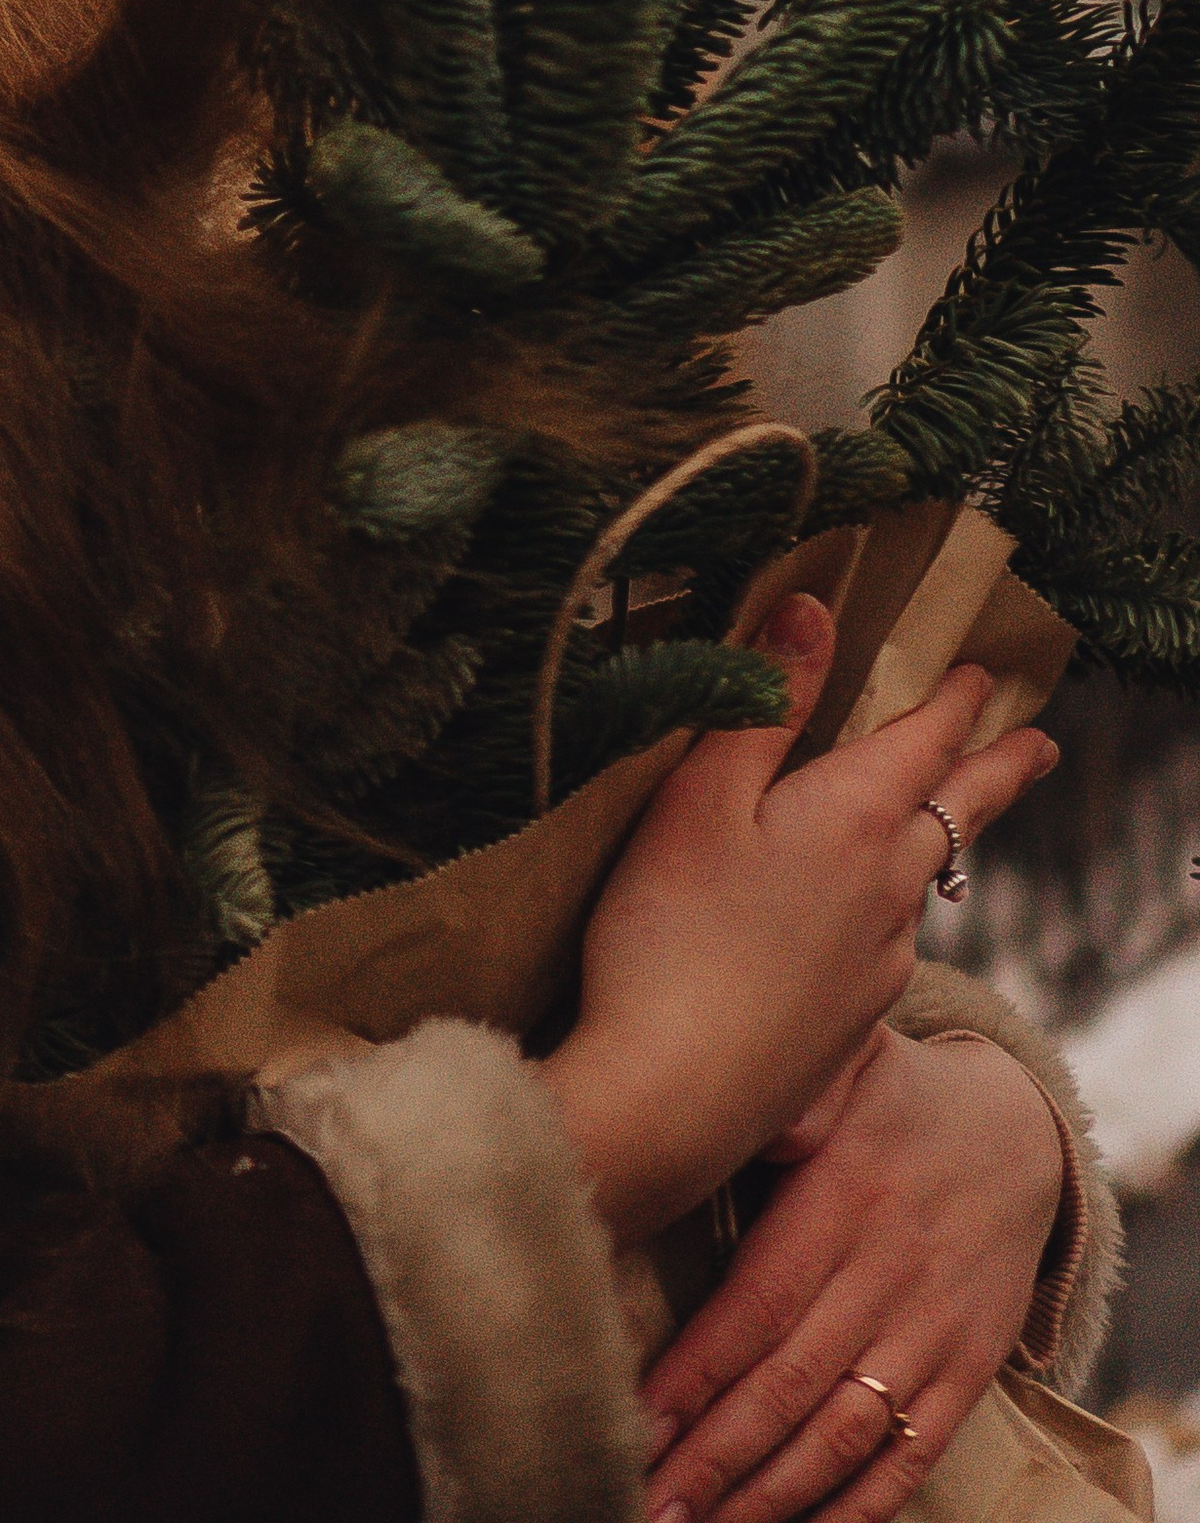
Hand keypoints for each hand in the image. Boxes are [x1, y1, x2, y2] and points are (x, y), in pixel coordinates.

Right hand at [541, 594, 1056, 1243]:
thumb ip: (762, 702)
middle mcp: (888, 888)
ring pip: (923, 881)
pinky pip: (889, 938)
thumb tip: (814, 609)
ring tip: (936, 817)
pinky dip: (890, 904)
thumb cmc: (669, 934)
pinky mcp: (853, 1019)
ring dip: (940, 837)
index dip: (955, 699)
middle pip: (958, 812)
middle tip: (1040, 745)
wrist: (672, 1099)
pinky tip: (855, 917)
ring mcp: (879, 961)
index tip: (985, 672)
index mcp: (855, 819)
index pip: (926, 740)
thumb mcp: (700, 796)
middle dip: (998, 771)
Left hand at [637, 1026, 1065, 1522]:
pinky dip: (860, 1506)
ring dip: (771, 1495)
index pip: (759, 1303)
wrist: (1019, 1133)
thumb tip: (712, 1110)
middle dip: (715, 1456)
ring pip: (845, 1432)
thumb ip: (784, 1095)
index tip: (637, 1419)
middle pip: (790, 1384)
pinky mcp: (968, 1371)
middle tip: (649, 1504)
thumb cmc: (892, 1098)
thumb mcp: (844, 1064)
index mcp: (842, 1200)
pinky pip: (912, 1454)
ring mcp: (933, 1332)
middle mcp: (887, 1276)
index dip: (697, 1370)